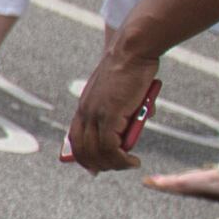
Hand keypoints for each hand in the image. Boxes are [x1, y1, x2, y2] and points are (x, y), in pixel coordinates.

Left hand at [66, 45, 160, 171]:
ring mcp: (95, 114)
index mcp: (84, 106)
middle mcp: (85, 112)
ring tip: (129, 164)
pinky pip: (111, 147)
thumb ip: (128, 107)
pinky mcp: (109, 115)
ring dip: (114, 164)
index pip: (75, 138)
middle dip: (99, 165)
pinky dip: (122, 159)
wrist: (132, 51)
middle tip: (118, 168)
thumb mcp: (124, 92)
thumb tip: (143, 119)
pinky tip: (133, 161)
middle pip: (83, 150)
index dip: (81, 156)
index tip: (93, 167)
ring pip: (98, 152)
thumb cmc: (132, 68)